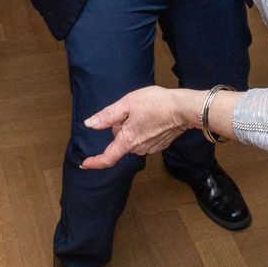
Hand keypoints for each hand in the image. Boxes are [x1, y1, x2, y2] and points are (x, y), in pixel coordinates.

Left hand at [80, 86, 195, 168]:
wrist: (183, 109)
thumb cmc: (156, 103)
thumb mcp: (127, 104)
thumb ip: (107, 116)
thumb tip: (90, 124)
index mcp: (127, 141)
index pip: (107, 158)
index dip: (94, 162)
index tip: (84, 163)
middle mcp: (138, 149)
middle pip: (120, 142)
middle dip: (120, 128)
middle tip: (130, 109)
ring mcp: (150, 148)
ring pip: (132, 140)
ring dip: (132, 128)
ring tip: (144, 111)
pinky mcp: (160, 145)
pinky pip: (144, 139)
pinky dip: (143, 129)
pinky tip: (152, 117)